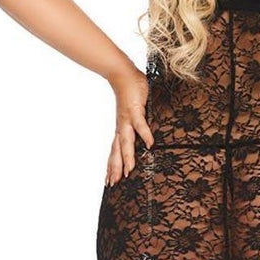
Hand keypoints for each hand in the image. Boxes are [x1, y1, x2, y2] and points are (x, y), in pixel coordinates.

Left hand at [105, 66, 153, 186]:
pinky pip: (141, 125)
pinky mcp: (135, 110)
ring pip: (126, 141)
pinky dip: (145, 134)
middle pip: (117, 151)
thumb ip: (138, 126)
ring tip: (130, 170)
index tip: (109, 182)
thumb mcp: (133, 114)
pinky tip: (150, 144)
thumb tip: (145, 138)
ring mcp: (127, 119)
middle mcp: (122, 127)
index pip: (114, 151)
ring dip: (127, 156)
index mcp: (121, 129)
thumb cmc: (130, 94)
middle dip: (116, 168)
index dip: (111, 166)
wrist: (123, 75)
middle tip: (114, 184)